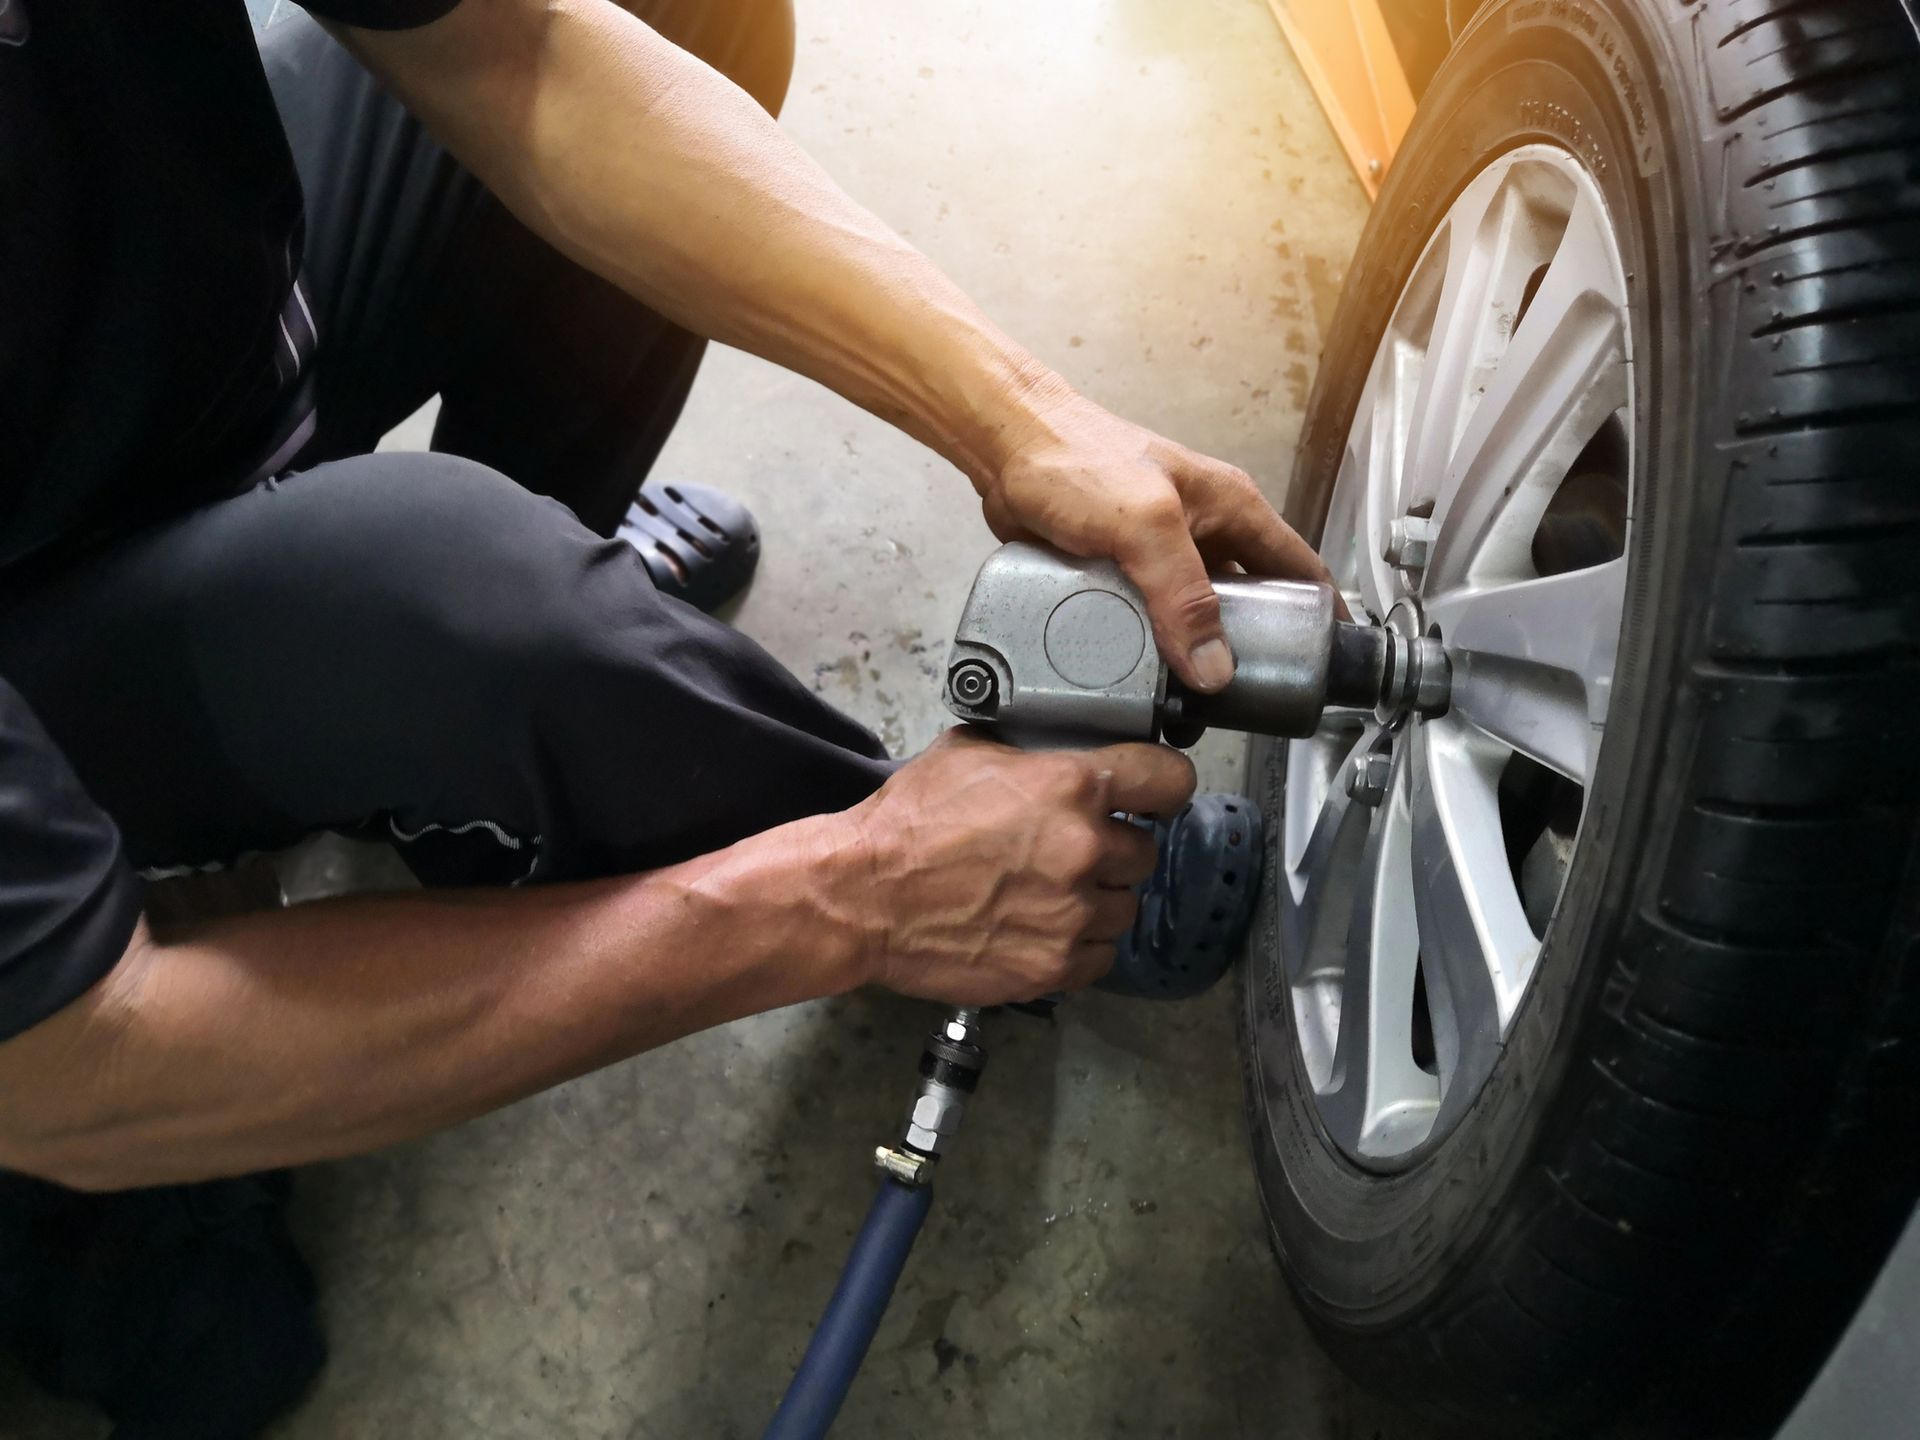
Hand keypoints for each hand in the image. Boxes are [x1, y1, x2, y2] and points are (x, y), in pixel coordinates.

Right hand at [845, 729, 1195, 1004]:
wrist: (864, 896)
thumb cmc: (908, 825)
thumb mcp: (970, 752)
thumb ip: (1032, 751)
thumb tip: (1059, 749)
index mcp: (1072, 786)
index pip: (1169, 780)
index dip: (1162, 786)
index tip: (1155, 795)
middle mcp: (1084, 849)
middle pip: (1144, 849)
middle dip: (1114, 848)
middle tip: (1071, 850)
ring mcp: (1073, 913)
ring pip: (1126, 905)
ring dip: (1099, 899)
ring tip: (1052, 893)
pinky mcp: (1055, 964)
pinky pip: (1100, 956)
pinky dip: (1080, 945)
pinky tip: (1044, 928)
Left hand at [980, 381, 1335, 691]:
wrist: (1005, 450)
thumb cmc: (1076, 458)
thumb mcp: (1145, 524)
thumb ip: (1182, 593)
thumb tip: (1214, 665)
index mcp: (1230, 509)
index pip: (1298, 567)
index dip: (1321, 615)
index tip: (1328, 662)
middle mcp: (1203, 532)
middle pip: (1248, 603)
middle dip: (1250, 649)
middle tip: (1250, 697)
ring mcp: (1160, 555)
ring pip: (1194, 618)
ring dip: (1195, 655)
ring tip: (1196, 702)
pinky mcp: (1120, 574)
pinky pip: (1148, 621)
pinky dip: (1150, 649)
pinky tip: (1144, 678)